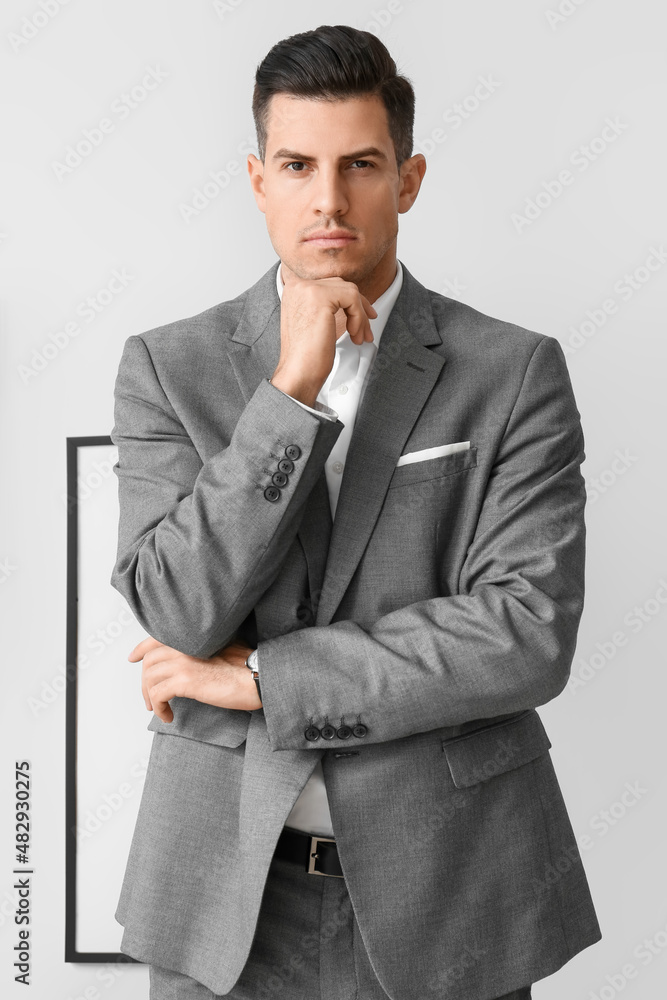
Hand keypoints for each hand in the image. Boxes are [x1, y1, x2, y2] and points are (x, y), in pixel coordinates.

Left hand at [128, 637, 261, 722]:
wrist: (257, 677)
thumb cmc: (246, 667)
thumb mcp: (222, 648)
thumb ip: (201, 649)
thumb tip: (186, 663)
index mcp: (191, 637)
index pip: (156, 638)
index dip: (141, 648)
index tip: (133, 658)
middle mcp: (184, 645)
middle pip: (149, 662)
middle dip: (145, 682)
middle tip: (150, 698)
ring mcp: (183, 662)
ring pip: (150, 679)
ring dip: (150, 697)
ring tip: (160, 709)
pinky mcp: (185, 680)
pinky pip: (158, 695)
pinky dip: (159, 708)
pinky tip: (168, 715)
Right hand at [272, 275, 376, 404]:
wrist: (298, 373)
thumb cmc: (306, 356)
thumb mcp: (313, 322)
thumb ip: (324, 306)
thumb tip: (350, 301)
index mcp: (294, 290)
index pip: (330, 284)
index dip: (350, 299)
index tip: (362, 314)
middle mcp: (298, 285)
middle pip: (341, 286)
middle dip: (359, 308)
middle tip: (365, 329)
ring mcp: (308, 289)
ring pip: (350, 292)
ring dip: (360, 316)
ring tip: (359, 337)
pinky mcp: (320, 297)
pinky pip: (352, 299)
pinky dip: (359, 317)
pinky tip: (354, 334)